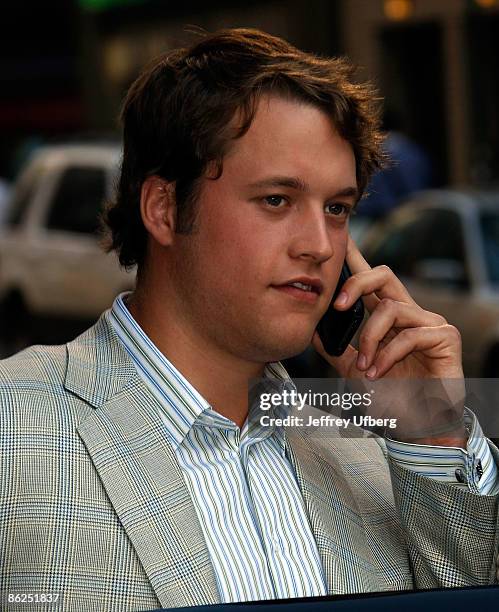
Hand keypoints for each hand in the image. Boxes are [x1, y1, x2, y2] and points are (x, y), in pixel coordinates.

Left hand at [312, 236, 465, 446]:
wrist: (418, 427)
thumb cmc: (391, 398)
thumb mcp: (355, 370)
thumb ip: (338, 349)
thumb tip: (314, 330)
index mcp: (389, 318)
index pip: (371, 282)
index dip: (357, 259)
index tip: (341, 240)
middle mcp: (409, 314)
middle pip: (384, 275)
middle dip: (356, 283)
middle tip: (337, 304)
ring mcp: (429, 323)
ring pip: (391, 308)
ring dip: (370, 339)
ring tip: (364, 367)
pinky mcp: (445, 337)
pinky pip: (410, 334)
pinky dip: (388, 355)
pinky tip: (379, 373)